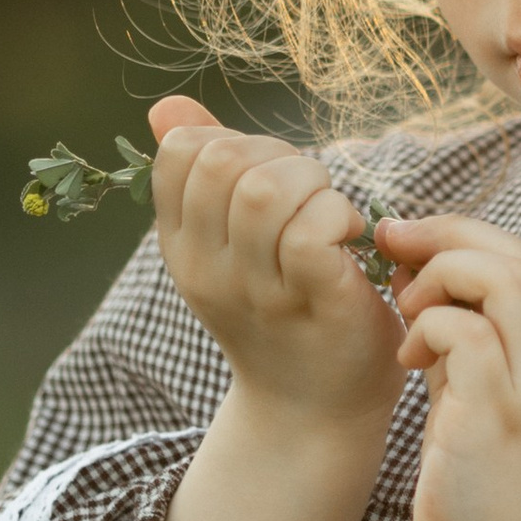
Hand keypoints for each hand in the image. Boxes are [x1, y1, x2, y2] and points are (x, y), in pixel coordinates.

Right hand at [142, 98, 403, 520]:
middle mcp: (206, 268)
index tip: (272, 178)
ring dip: (314, 186)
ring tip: (334, 219)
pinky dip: (339, 218)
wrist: (316, 412)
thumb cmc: (285, 314)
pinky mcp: (311, 302)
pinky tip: (353, 243)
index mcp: (182, 245)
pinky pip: (312, 231)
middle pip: (222, 161)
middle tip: (312, 196)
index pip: (184, 152)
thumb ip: (204, 172)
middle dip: (278, 156)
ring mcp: (255, 290)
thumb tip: (167, 108)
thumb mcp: (232, 242)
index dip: (236, 141)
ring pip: (264, 189)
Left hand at [382, 212, 520, 520]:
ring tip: (408, 312)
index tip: (415, 247)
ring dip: (440, 277)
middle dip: (448, 237)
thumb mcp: (490, 411)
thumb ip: (468, 349)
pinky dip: (425, 328)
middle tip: (393, 249)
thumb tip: (418, 285)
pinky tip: (406, 364)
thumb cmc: (500, 505)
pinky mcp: (496, 420)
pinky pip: (461, 333)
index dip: (470, 240)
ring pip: (502, 279)